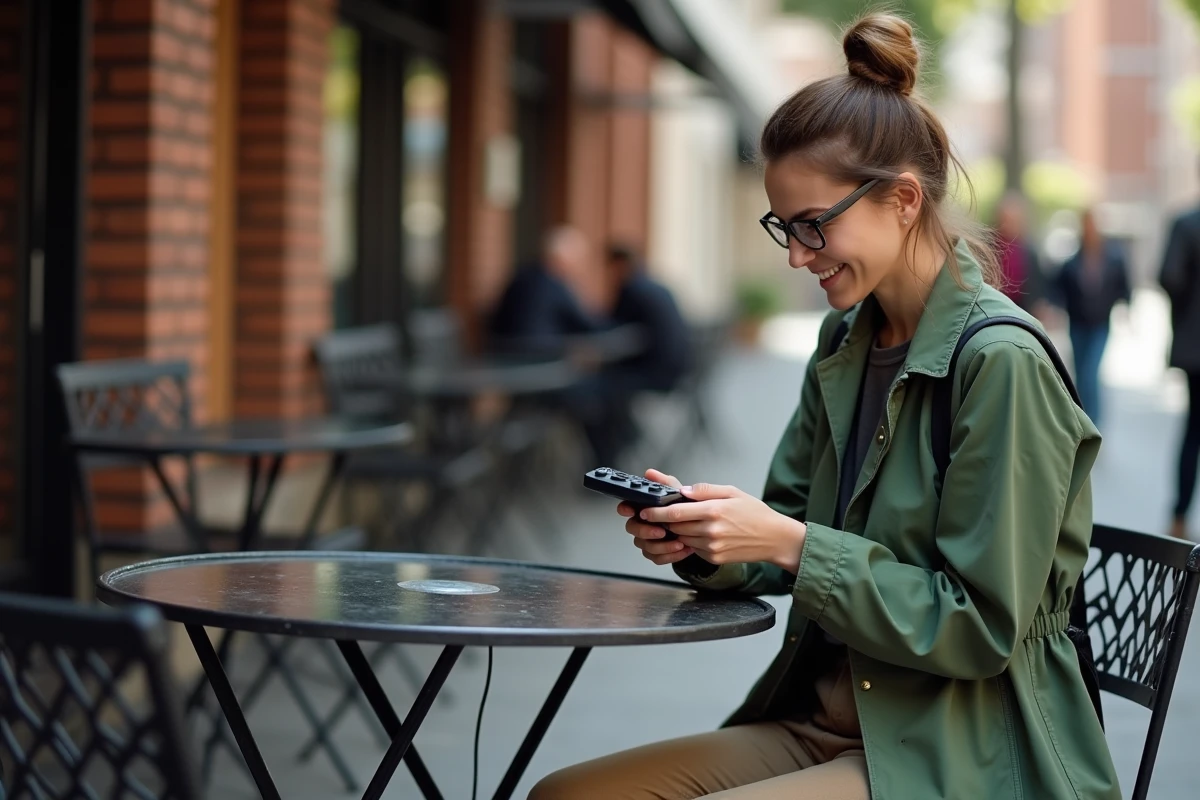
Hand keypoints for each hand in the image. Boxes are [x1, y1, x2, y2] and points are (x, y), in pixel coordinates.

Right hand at [616, 470, 697, 565]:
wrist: (701, 528)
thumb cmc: (686, 510)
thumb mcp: (678, 493)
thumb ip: (664, 483)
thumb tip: (650, 473)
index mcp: (644, 508)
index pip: (626, 507)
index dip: (625, 508)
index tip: (631, 510)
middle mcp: (643, 524)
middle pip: (632, 528)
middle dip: (646, 531)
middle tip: (661, 531)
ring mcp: (648, 539)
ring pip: (645, 546)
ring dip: (662, 546)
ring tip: (679, 542)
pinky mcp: (657, 553)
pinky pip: (657, 558)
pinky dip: (671, 555)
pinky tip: (683, 549)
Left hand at [633, 480, 806, 571]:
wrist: (774, 538)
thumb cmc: (755, 513)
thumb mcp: (732, 492)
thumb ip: (705, 490)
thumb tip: (683, 491)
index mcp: (714, 510)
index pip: (675, 513)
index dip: (655, 512)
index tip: (644, 510)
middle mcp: (711, 530)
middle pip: (674, 527)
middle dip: (664, 521)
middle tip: (661, 513)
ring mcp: (712, 546)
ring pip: (682, 538)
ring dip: (677, 531)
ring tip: (686, 522)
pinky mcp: (714, 557)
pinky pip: (693, 548)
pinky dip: (691, 541)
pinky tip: (701, 533)